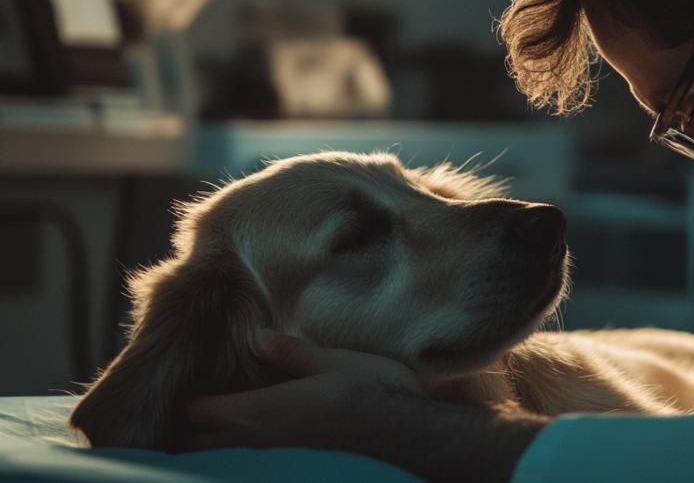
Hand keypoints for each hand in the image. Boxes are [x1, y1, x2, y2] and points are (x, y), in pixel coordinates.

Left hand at [186, 329, 547, 481]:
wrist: (408, 431)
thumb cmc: (373, 392)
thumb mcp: (333, 361)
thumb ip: (290, 353)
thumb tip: (256, 337)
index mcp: (259, 413)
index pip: (196, 412)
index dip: (184, 396)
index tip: (184, 374)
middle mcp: (258, 440)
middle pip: (195, 442)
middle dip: (182, 424)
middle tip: (184, 398)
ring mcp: (274, 455)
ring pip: (219, 452)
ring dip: (207, 434)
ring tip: (206, 411)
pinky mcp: (292, 459)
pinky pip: (245, 454)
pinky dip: (232, 441)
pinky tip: (247, 422)